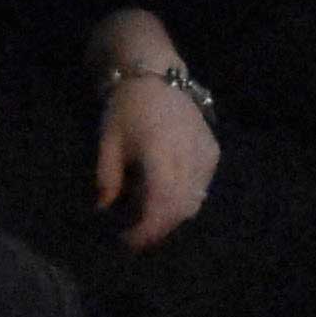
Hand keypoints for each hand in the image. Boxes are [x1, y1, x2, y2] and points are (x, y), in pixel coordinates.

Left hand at [95, 65, 219, 247]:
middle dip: (158, 228)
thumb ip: (108, 177)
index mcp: (161, 155)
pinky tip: (166, 194)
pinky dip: (185, 198)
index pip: (161, 205)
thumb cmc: (127, 107)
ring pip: (195, 202)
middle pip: (180, 210)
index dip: (147, 230)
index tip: (127, 241)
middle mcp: (189, 157)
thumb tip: (103, 208)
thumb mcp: (108, 142)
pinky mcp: (212, 152)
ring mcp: (205, 155)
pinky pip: (202, 187)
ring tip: (148, 215)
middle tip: (136, 235)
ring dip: (171, 216)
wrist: (156, 75)